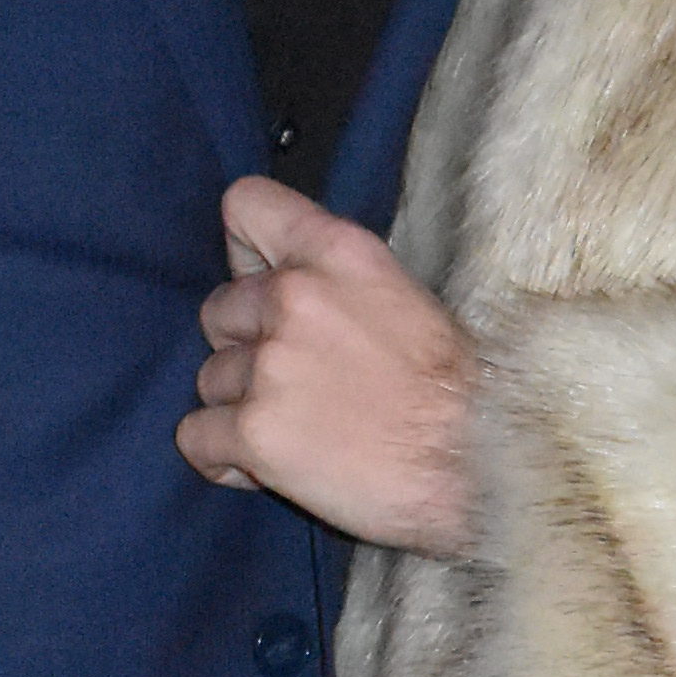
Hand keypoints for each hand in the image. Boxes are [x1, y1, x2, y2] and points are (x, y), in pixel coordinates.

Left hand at [178, 178, 479, 552]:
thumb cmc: (457, 396)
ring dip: (241, 407)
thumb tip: (282, 286)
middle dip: (246, 348)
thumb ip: (338, 284)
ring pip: (210, 377)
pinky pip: (195, 438)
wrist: (480, 470)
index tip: (263, 286)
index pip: (246, 206)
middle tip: (298, 384)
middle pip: (218, 309)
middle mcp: (296, 297)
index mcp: (339, 253)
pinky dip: (221, 458)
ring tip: (299, 432)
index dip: (244, 252)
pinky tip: (265, 468)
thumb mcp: (406, 300)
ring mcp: (271, 365)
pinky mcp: (255, 431)